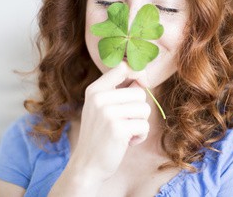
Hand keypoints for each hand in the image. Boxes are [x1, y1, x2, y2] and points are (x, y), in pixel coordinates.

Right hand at [70, 61, 150, 182]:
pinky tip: (127, 142)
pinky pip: (144, 125)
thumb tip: (143, 78)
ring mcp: (108, 113)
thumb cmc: (101, 135)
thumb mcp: (102, 108)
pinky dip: (140, 136)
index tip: (142, 84)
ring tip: (126, 132)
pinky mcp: (118, 129)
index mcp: (95, 90)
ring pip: (145, 108)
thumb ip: (119, 91)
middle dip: (139, 109)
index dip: (139, 73)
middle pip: (140, 92)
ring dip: (140, 123)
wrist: (87, 165)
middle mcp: (99, 98)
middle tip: (126, 122)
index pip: (123, 67)